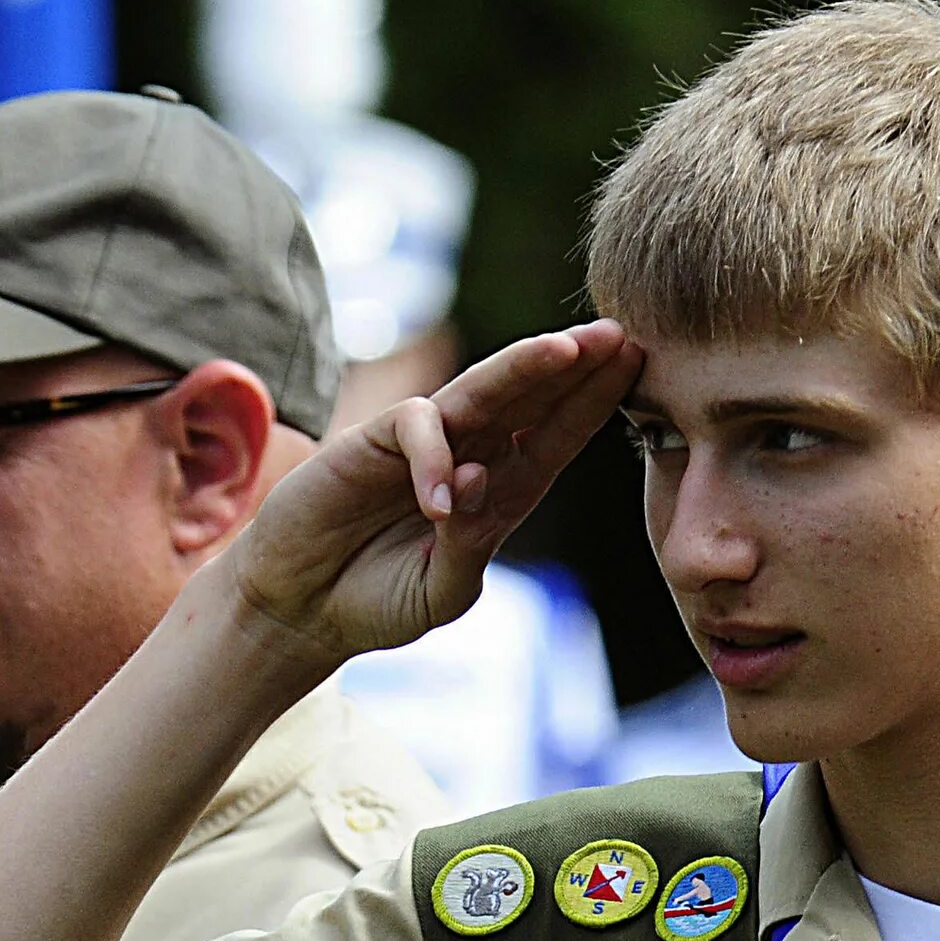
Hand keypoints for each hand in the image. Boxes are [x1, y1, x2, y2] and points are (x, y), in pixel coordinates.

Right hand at [227, 321, 642, 661]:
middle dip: (575, 366)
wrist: (302, 607)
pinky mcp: (371, 441)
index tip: (638, 367)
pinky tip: (441, 502)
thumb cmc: (377, 600)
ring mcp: (422, 444)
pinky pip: (416, 429)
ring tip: (566, 351)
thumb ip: (468, 550)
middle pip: (529, 399)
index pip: (556, 437)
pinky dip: (434, 459)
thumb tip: (480, 484)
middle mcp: (468, 455)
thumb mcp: (441, 592)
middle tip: (620, 333)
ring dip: (524, 369)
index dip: (595, 403)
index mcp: (499, 490)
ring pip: (480, 392)